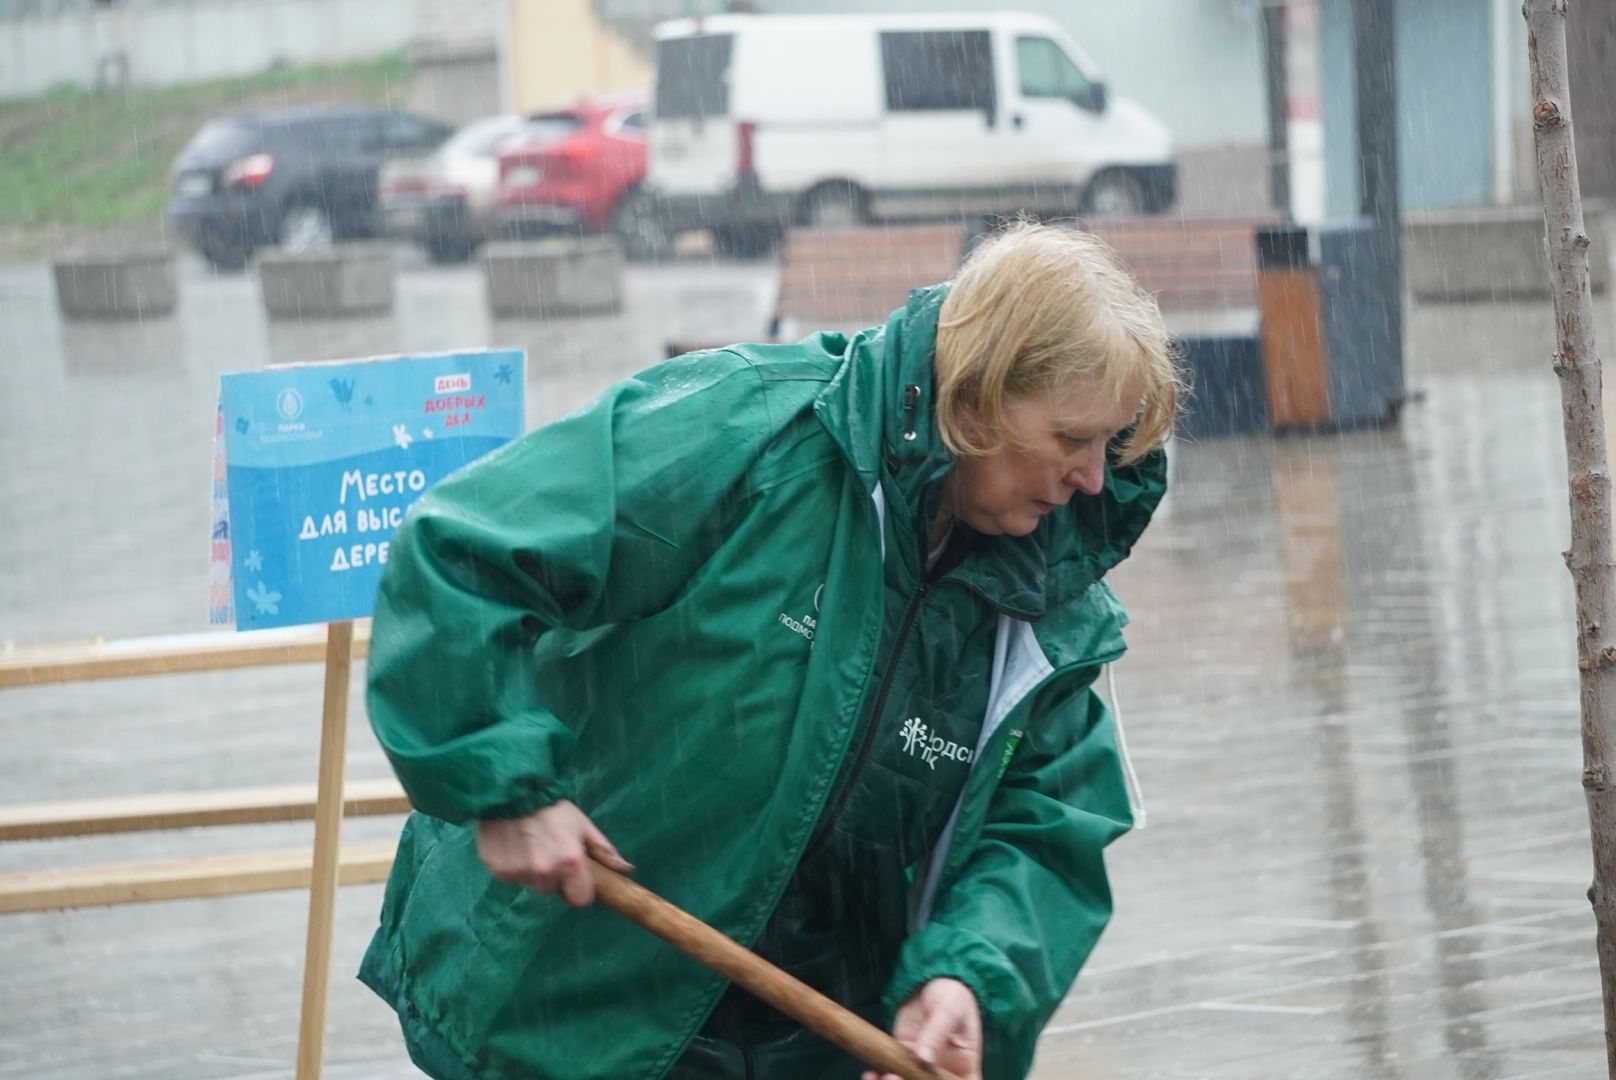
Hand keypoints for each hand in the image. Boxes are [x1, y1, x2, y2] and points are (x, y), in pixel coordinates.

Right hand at [475, 800, 632, 906]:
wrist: (511, 791)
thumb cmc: (552, 808)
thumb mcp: (583, 825)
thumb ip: (604, 851)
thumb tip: (626, 870)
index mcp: (570, 862)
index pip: (580, 900)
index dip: (578, 890)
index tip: (575, 877)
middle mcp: (544, 872)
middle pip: (553, 891)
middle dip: (555, 878)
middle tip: (550, 852)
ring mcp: (519, 874)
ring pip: (532, 885)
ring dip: (535, 873)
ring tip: (531, 846)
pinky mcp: (498, 871)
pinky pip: (513, 878)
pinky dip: (515, 867)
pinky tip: (515, 846)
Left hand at [864, 977, 981, 1079]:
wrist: (930, 980)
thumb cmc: (951, 994)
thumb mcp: (949, 1009)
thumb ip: (936, 1032)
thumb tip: (923, 1058)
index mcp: (964, 1067)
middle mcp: (943, 1072)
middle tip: (893, 1078)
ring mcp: (921, 1067)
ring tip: (882, 1077)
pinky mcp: (902, 1056)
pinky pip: (890, 1071)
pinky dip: (879, 1076)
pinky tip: (871, 1074)